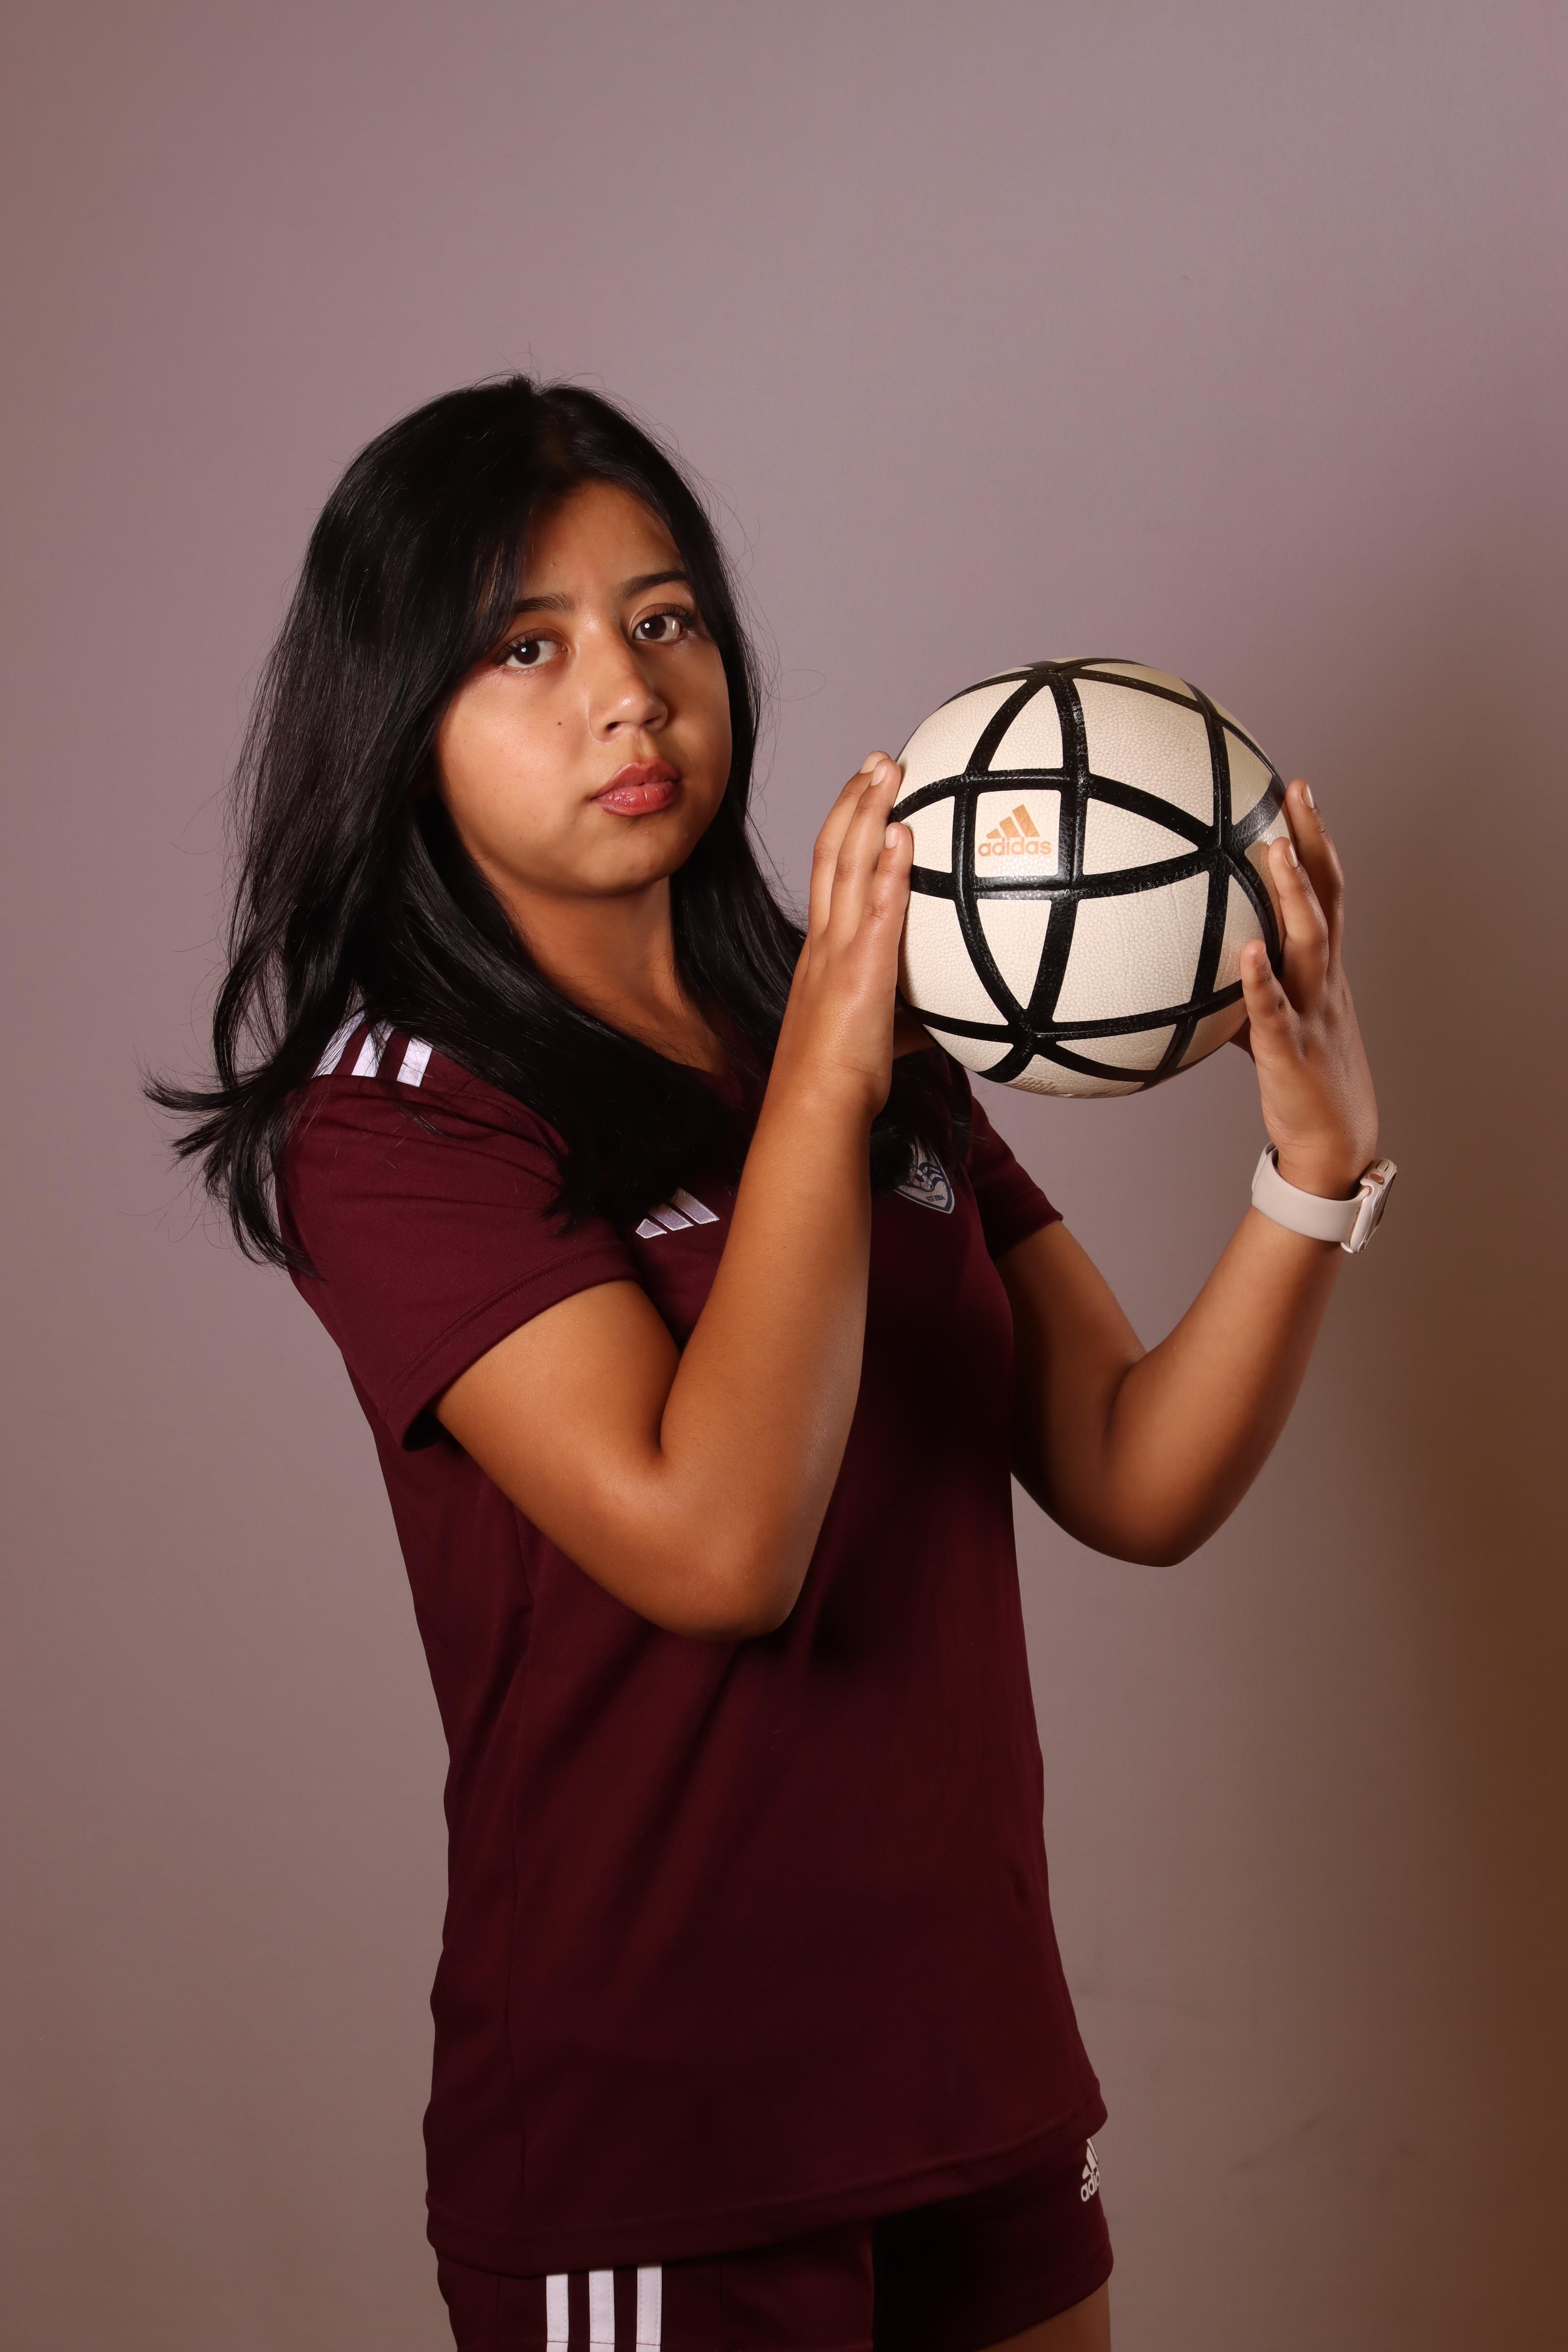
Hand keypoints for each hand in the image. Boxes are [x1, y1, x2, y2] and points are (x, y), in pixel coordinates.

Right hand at [771, 753, 912, 1123]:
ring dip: (868, 811)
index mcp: (822, 954)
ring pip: (847, 864)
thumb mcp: (877, 1040)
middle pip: (832, 853)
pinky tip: (904, 831)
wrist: (813, 1106)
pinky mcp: (861, 968)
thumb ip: (909, 1019)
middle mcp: (824, 941)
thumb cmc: (840, 1085)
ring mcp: (839, 950)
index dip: (844, 832)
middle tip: (878, 761)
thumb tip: (950, 1022)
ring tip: (889, 768)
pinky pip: (877, 906)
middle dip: (853, 801)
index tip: (866, 798)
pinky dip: (888, 866)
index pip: (830, 878)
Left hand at [1231, 779, 1378, 1198]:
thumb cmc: (1299, 1080)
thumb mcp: (1273, 1021)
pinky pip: (1274, 1013)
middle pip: (1327, 900)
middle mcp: (1324, 983)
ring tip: (1275, 849)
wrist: (1332, 1145)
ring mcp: (1312, 1014)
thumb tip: (1187, 961)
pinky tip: (1245, 952)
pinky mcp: (1291, 1053)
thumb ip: (1241, 987)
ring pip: (1309, 944)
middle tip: (1297, 792)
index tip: (1298, 791)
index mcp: (1321, 972)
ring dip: (1293, 896)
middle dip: (1314, 844)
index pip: (1325, 893)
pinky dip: (1260, 982)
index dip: (1316, 842)